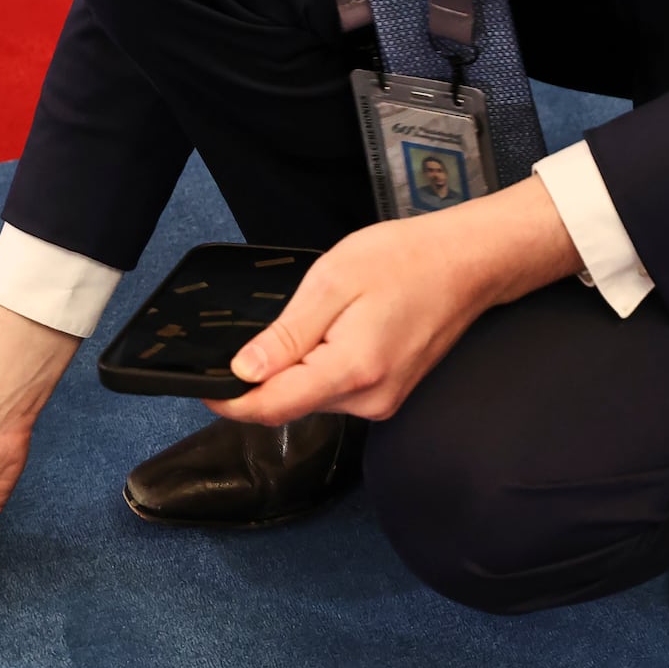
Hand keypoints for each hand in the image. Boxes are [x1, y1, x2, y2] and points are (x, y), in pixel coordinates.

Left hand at [208, 177, 582, 425]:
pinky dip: (323, 366)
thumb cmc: (408, 261)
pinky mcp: (389, 394)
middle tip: (273, 322)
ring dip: (298, 368)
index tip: (201, 383)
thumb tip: (244, 372)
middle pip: (291, 404)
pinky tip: (342, 329)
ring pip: (313, 397)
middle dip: (267, 375)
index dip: (229, 400)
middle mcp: (370, 399)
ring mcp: (383, 401)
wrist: (468, 263)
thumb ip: (286, 335)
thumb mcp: (332, 282)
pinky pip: (338, 390)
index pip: (272, 407)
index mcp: (351, 370)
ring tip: (324, 316)